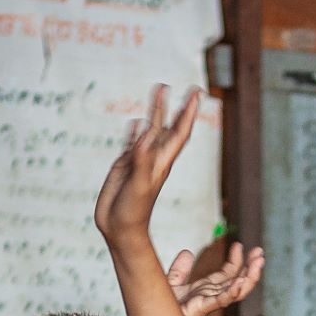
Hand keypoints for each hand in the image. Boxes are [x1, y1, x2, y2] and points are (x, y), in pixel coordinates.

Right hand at [95, 84, 201, 250]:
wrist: (119, 228)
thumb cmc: (133, 211)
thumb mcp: (139, 185)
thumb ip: (142, 160)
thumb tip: (146, 134)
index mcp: (162, 162)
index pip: (179, 132)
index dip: (187, 113)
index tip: (196, 94)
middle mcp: (153, 158)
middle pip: (169, 126)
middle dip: (179, 107)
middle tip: (191, 87)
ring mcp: (139, 161)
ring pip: (150, 130)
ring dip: (157, 111)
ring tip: (160, 89)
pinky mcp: (124, 166)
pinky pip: (131, 142)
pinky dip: (135, 130)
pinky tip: (136, 121)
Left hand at [166, 242, 265, 315]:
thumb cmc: (161, 307)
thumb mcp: (172, 282)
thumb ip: (180, 269)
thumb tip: (187, 252)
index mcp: (207, 290)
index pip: (228, 274)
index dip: (236, 261)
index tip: (239, 245)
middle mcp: (212, 296)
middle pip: (239, 282)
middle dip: (251, 268)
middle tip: (260, 252)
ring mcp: (209, 303)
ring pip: (237, 292)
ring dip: (250, 278)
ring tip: (259, 263)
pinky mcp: (202, 308)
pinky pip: (221, 301)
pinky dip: (233, 292)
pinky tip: (241, 281)